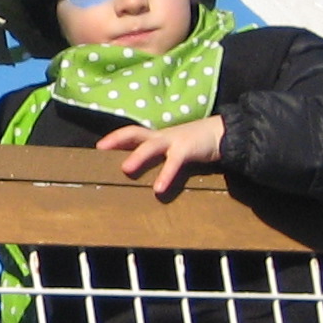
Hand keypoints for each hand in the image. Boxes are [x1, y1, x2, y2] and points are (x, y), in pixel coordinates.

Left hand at [98, 114, 227, 200]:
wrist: (223, 134)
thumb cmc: (196, 144)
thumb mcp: (174, 149)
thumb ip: (160, 158)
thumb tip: (142, 175)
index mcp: (158, 136)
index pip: (133, 133)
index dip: (115, 137)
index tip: (99, 147)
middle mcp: (163, 136)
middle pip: (136, 133)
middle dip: (118, 139)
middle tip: (101, 149)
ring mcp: (175, 140)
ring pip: (152, 145)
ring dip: (138, 156)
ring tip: (125, 169)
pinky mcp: (188, 148)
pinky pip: (174, 162)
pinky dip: (165, 175)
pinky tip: (158, 189)